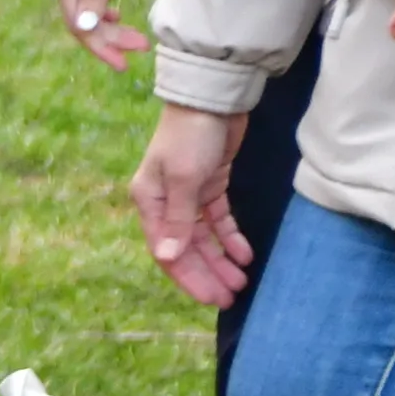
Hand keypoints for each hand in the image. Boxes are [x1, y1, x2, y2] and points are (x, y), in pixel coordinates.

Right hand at [43, 0, 145, 70]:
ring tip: (136, 38)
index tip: (123, 62)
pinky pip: (88, 1)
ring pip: (87, 14)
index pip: (78, 25)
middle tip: (141, 47)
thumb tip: (85, 28)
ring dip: (111, 29)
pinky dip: (103, 14)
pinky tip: (115, 17)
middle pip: (84, 23)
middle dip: (111, 39)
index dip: (99, 47)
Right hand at [131, 106, 254, 307]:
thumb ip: (178, 220)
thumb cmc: (191, 136)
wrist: (212, 97)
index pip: (166, 249)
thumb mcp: (184, 179)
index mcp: (149, 201)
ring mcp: (188, 194)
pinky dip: (230, 238)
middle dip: (207, 274)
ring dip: (220, 260)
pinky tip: (244, 253)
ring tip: (241, 281)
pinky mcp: (210, 185)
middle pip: (185, 247)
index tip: (210, 298)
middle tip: (229, 297)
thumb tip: (167, 258)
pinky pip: (219, 220)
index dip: (188, 276)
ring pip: (204, 237)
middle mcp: (165, 201)